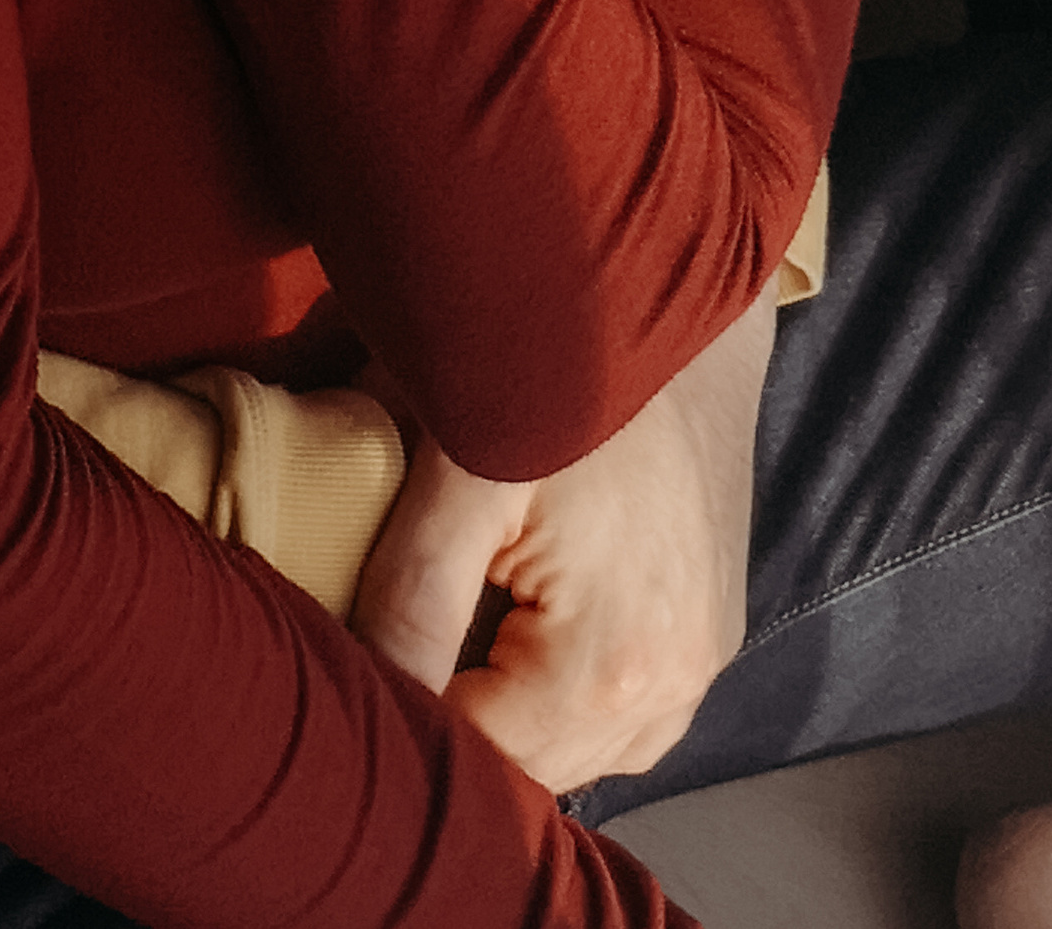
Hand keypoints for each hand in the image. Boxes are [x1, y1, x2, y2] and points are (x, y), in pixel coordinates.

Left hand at [351, 284, 775, 793]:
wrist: (680, 285)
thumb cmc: (566, 366)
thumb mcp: (465, 470)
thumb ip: (409, 598)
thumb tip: (358, 697)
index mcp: (611, 669)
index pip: (476, 760)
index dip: (397, 721)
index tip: (340, 674)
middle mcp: (674, 690)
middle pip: (531, 767)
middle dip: (450, 719)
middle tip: (376, 644)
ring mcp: (702, 662)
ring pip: (579, 746)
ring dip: (509, 710)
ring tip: (442, 629)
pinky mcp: (710, 627)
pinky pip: (624, 706)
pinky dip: (562, 685)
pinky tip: (512, 621)